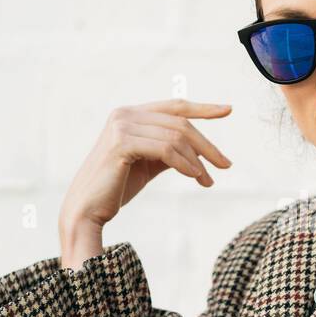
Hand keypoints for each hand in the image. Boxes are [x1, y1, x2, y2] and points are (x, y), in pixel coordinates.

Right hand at [58, 98, 232, 266]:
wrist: (87, 209)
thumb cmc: (116, 187)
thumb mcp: (148, 163)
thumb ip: (168, 150)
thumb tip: (198, 151)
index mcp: (130, 114)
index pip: (174, 106)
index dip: (203, 108)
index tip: (228, 110)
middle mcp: (124, 114)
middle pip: (180, 123)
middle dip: (207, 145)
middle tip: (226, 164)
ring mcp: (121, 126)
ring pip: (176, 137)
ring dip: (198, 161)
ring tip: (207, 180)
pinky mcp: (121, 144)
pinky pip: (166, 150)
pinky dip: (185, 164)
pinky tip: (195, 177)